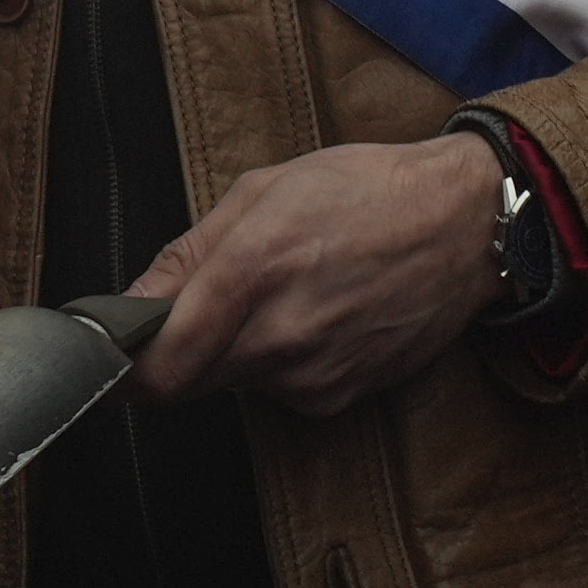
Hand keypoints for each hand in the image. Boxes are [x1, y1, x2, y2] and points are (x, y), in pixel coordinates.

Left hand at [131, 129, 511, 410]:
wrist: (470, 224)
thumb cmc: (371, 191)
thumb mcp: (266, 191)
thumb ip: (189, 253)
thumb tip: (135, 303)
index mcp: (251, 271)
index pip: (157, 366)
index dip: (124, 367)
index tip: (117, 352)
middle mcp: (280, 336)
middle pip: (188, 381)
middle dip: (184, 348)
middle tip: (214, 302)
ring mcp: (315, 374)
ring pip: (237, 383)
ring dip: (239, 351)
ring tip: (289, 294)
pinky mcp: (343, 396)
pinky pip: (284, 390)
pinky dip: (286, 362)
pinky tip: (322, 315)